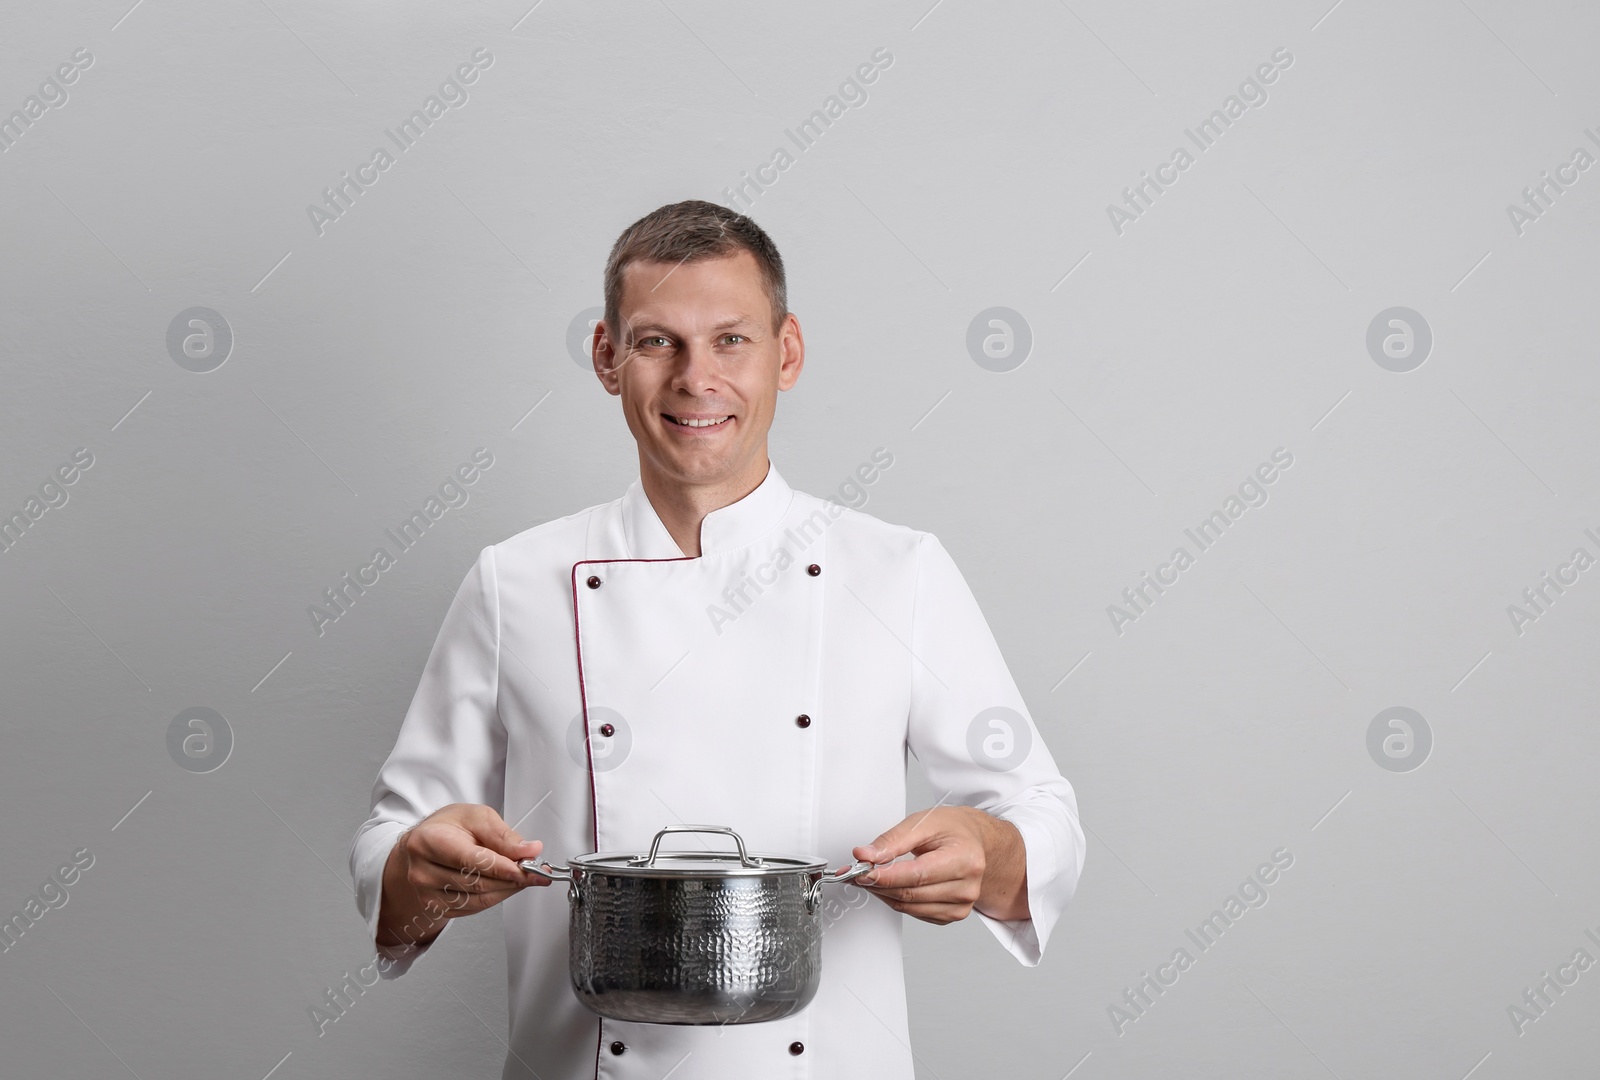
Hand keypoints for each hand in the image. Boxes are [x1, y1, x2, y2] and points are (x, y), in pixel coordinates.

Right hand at [376, 803, 544, 947]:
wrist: (422, 846)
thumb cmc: (447, 828)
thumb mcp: (476, 817)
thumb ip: (503, 835)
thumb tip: (529, 850)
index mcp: (428, 842)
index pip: (472, 861)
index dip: (505, 867)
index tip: (531, 868)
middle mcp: (423, 872)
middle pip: (478, 883)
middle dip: (514, 878)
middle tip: (537, 871)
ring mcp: (428, 894)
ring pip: (480, 899)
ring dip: (508, 889)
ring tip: (525, 876)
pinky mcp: (438, 909)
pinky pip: (475, 908)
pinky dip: (496, 897)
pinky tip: (506, 884)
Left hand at [851, 806, 1028, 924]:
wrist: (977, 842)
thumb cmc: (954, 830)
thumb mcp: (924, 822)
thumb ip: (893, 840)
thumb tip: (865, 855)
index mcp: (965, 859)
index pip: (918, 875)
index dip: (886, 875)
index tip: (862, 871)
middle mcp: (967, 887)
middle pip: (911, 893)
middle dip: (877, 884)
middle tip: (855, 872)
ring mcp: (962, 905)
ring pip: (909, 907)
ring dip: (883, 893)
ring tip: (869, 877)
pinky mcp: (953, 914)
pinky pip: (915, 912)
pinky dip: (897, 900)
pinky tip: (890, 886)